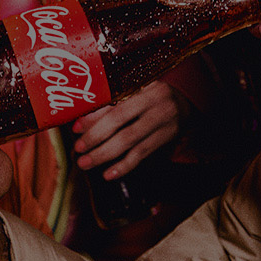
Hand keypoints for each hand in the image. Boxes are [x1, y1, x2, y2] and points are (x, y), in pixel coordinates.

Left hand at [70, 80, 188, 177]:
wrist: (184, 101)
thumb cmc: (151, 94)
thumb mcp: (135, 91)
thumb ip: (111, 103)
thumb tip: (81, 122)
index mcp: (146, 87)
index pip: (116, 105)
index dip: (94, 119)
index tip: (75, 129)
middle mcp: (157, 104)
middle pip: (122, 124)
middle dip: (96, 138)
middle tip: (78, 149)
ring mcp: (164, 123)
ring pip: (131, 142)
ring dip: (105, 155)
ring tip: (86, 163)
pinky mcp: (167, 138)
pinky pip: (142, 154)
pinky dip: (124, 166)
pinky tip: (109, 174)